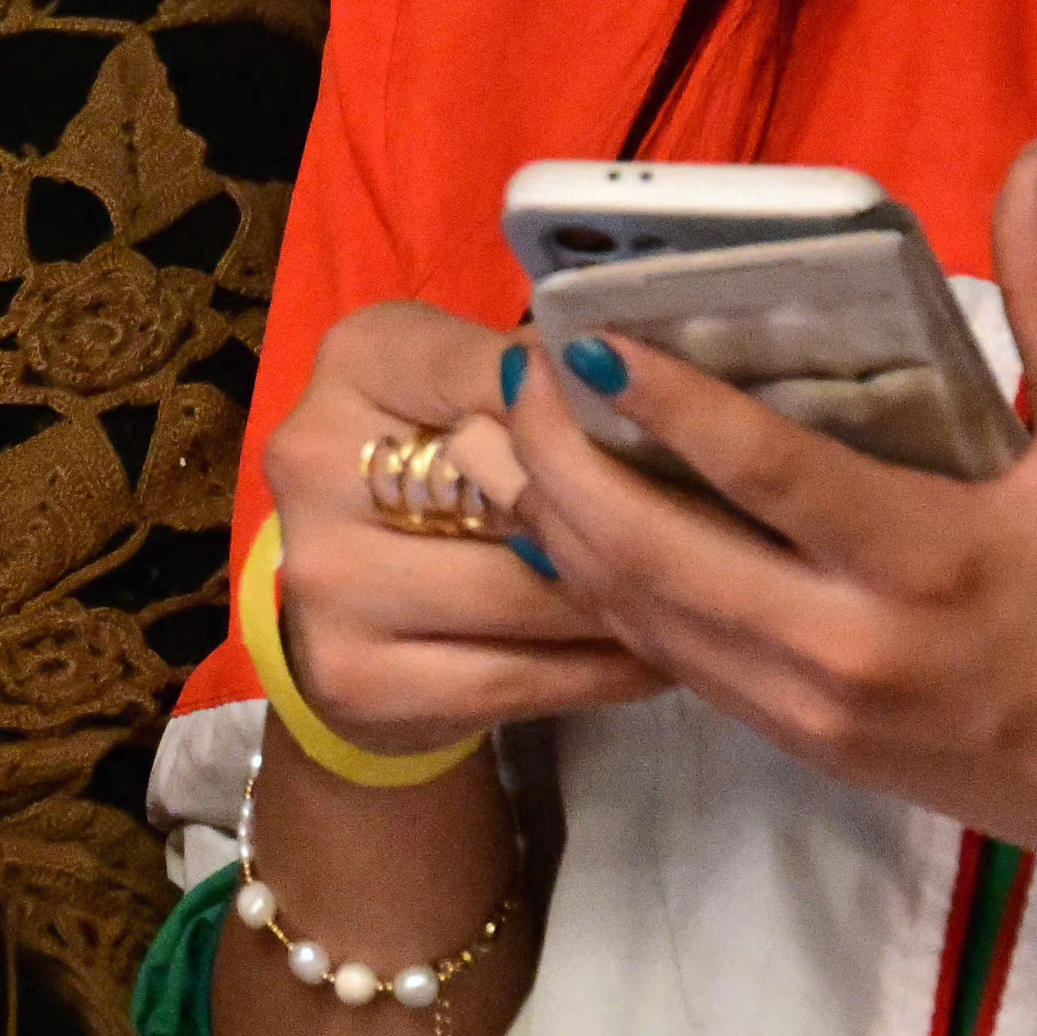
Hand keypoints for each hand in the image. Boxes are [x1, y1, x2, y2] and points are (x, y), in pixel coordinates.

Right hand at [261, 296, 663, 752]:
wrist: (358, 614)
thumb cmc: (443, 472)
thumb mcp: (476, 384)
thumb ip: (543, 373)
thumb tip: (635, 381)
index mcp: (359, 359)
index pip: (509, 370)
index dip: (601, 407)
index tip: (683, 433)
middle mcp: (316, 458)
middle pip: (522, 490)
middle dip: (627, 516)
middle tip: (720, 532)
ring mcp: (325, 576)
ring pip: (527, 592)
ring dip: (628, 602)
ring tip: (704, 599)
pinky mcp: (352, 674)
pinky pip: (516, 676)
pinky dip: (600, 670)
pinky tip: (653, 658)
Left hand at [496, 140, 1036, 883]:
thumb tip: (1026, 163)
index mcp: (934, 561)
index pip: (765, 473)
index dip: (663, 402)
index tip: (586, 336)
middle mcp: (851, 647)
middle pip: (657, 554)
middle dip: (565, 462)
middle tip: (521, 376)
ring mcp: (811, 709)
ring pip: (639, 615)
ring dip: (560, 525)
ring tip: (516, 436)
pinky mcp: (796, 746)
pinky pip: (669, 661)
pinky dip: (606, 590)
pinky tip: (568, 524)